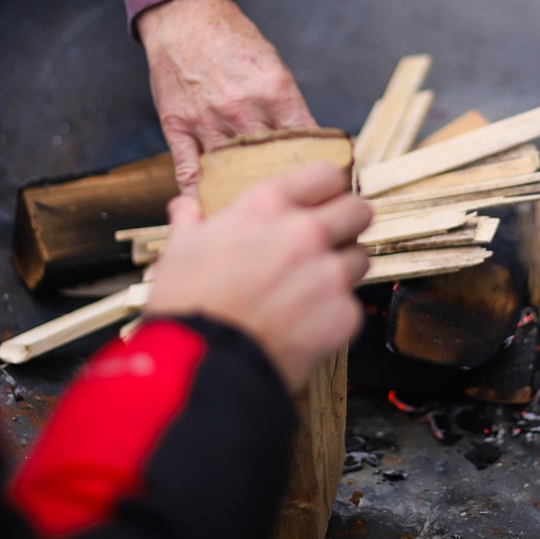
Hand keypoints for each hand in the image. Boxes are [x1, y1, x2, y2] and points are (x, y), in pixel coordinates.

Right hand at [137, 0, 316, 194]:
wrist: (186, 17)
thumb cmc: (232, 41)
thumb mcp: (273, 67)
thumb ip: (288, 107)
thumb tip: (309, 145)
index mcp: (276, 92)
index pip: (306, 141)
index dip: (319, 167)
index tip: (328, 187)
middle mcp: (244, 109)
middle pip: (271, 163)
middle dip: (284, 186)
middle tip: (297, 212)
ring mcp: (209, 120)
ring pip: (232, 171)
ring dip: (245, 194)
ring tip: (259, 219)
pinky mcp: (179, 126)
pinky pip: (189, 170)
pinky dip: (200, 194)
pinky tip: (210, 210)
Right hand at [145, 162, 372, 392]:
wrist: (203, 363)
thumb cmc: (187, 304)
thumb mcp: (179, 250)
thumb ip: (190, 222)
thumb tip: (184, 207)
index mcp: (267, 206)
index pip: (326, 175)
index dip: (327, 189)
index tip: (323, 201)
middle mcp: (306, 232)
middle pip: (358, 210)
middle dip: (349, 223)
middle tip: (330, 241)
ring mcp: (329, 274)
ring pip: (360, 259)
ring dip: (341, 270)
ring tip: (310, 290)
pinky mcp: (344, 314)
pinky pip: (351, 306)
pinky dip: (333, 315)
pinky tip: (304, 325)